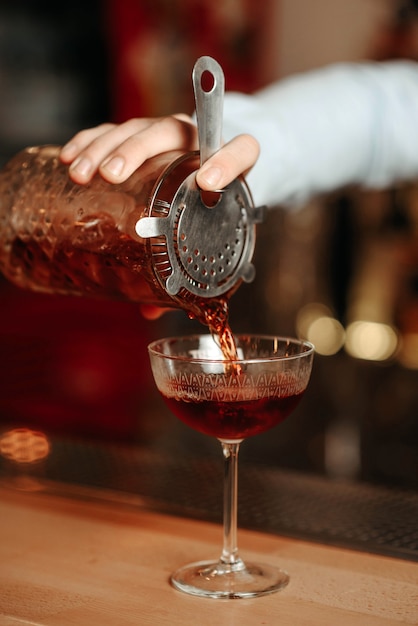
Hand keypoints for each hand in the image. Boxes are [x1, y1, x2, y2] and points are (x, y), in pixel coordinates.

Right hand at [60, 115, 258, 191]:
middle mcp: (183, 131)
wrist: (209, 165)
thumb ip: (228, 187)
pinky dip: (88, 142)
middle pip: (157, 131)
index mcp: (215, 143)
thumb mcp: (234, 189)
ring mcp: (154, 133)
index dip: (223, 161)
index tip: (208, 182)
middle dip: (131, 150)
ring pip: (126, 130)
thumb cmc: (219, 181)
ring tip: (79, 173)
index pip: (225, 144)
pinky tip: (68, 156)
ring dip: (99, 149)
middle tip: (109, 175)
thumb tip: (206, 188)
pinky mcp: (134, 138)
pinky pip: (108, 133)